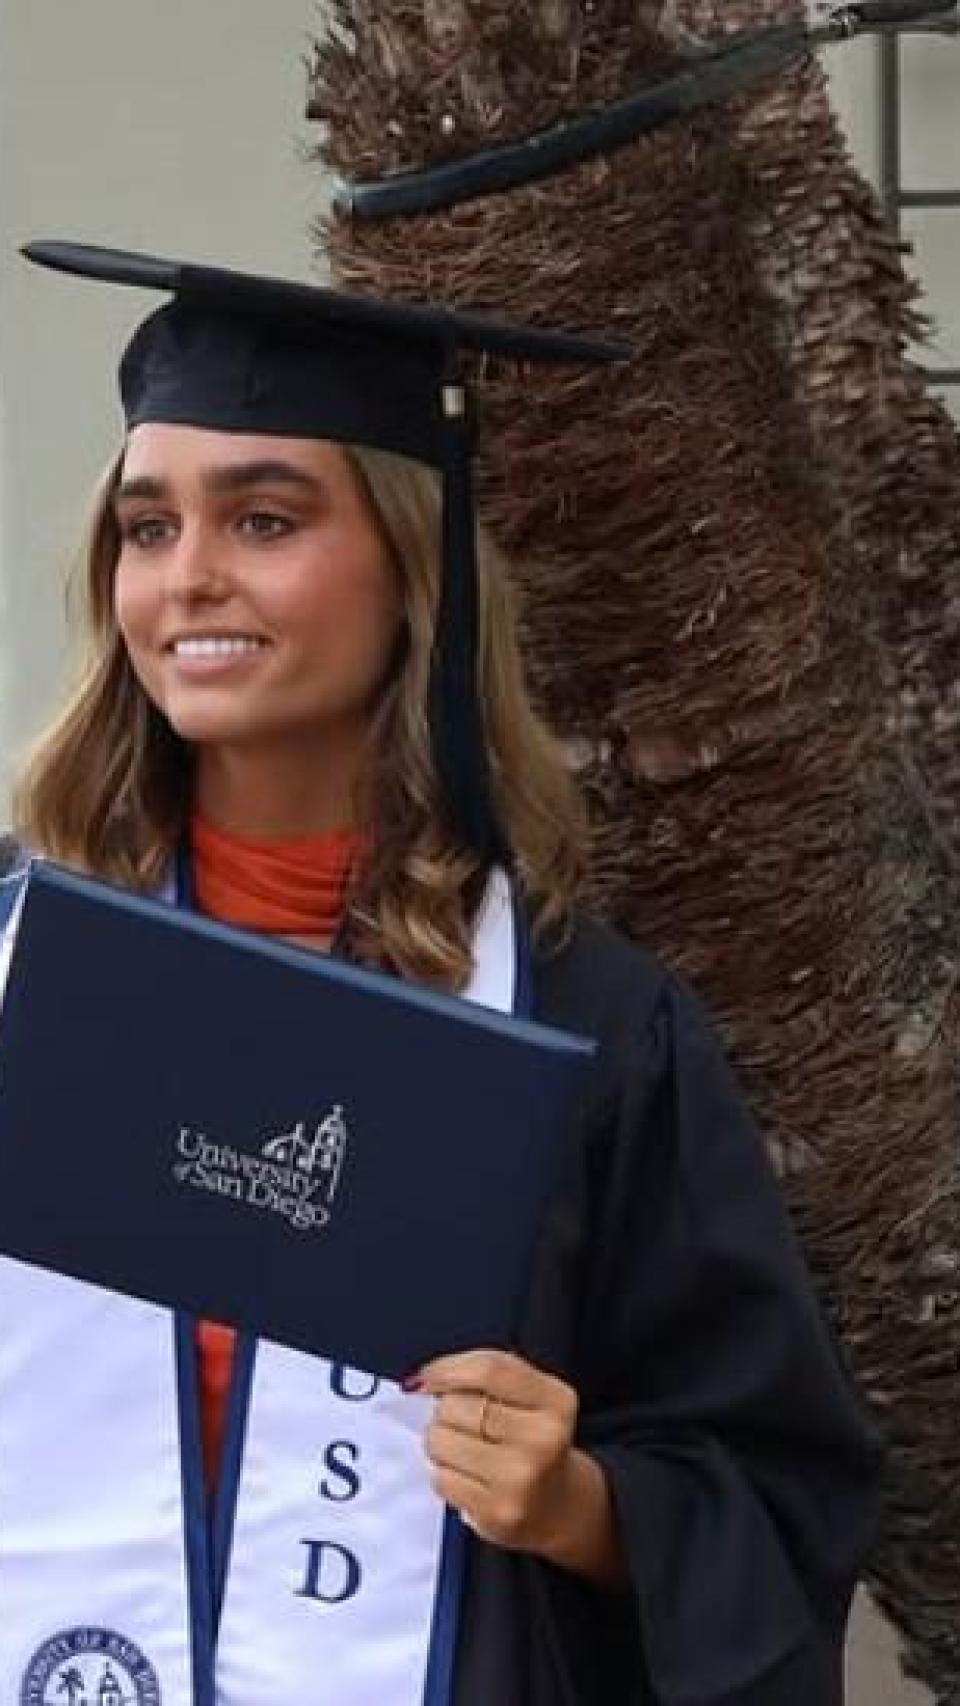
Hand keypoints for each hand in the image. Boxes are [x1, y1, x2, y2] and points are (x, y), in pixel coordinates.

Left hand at [410, 1348, 624, 1585]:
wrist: (559, 1505)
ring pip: (439, 1440)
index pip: (488, 1369)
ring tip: (465, 1450)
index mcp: (556, 1401)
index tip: (426, 1378)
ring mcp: (519, 1480)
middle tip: (466, 1425)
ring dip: (440, 1441)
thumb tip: (421, 1381)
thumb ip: (485, 1373)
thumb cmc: (531, 1437)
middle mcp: (543, 1440)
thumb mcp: (527, 1394)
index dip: (446, 1369)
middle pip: (455, 1405)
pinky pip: (439, 1478)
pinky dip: (444, 1473)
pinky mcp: (494, 1514)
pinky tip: (468, 1477)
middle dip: (446, 1410)